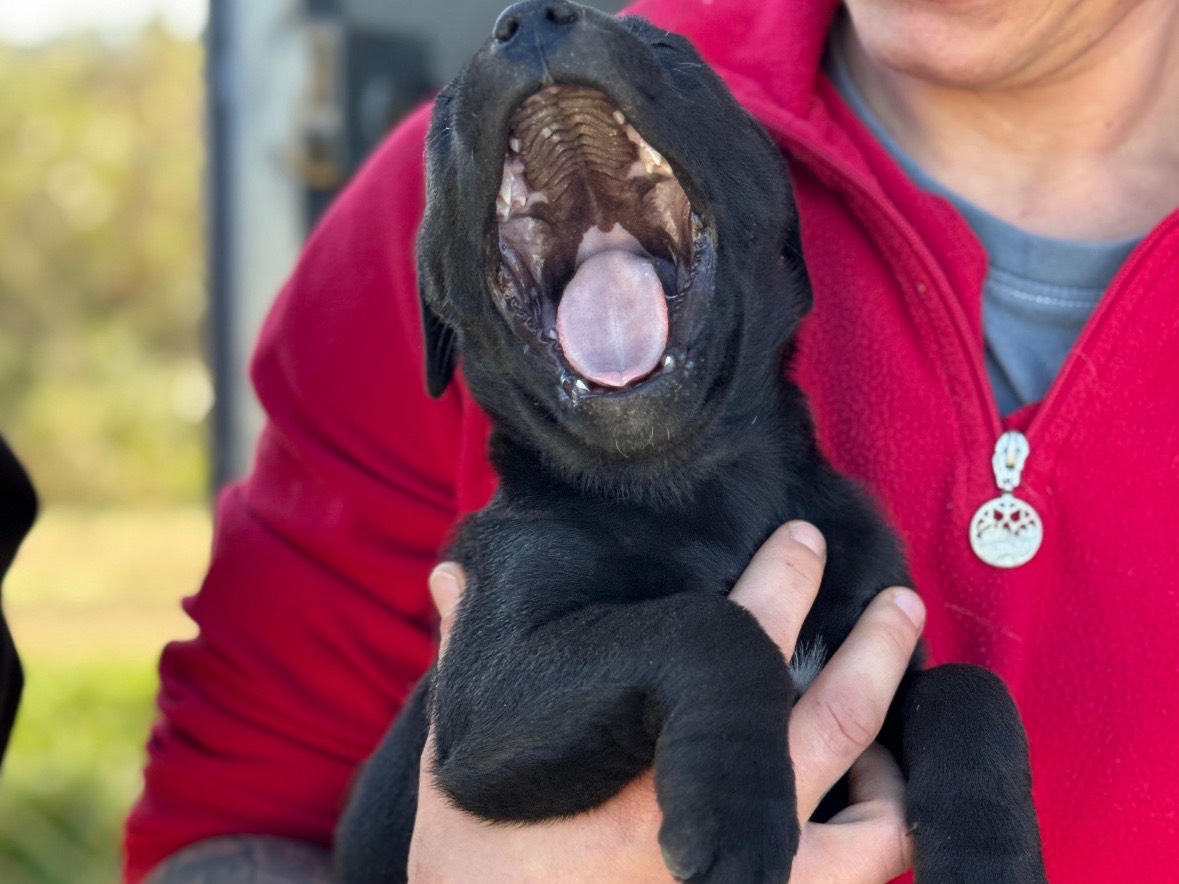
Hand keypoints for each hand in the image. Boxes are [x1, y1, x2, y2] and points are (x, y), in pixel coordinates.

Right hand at [409, 522, 922, 882]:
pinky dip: (890, 822)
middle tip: (897, 597)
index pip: (739, 638)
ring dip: (898, 739)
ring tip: (908, 706)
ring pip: (875, 800)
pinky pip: (870, 867)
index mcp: (645, 749)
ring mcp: (760, 874)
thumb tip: (454, 577)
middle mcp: (716, 810)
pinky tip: (877, 792)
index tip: (805, 541)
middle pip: (832, 710)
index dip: (786, 578)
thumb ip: (469, 656)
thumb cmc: (480, 862)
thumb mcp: (462, 755)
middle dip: (875, 643)